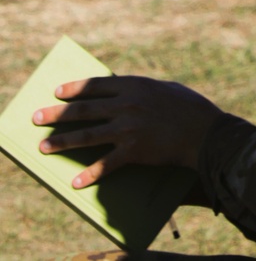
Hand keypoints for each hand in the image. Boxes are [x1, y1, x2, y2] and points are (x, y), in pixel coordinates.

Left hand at [33, 76, 221, 185]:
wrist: (205, 132)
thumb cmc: (188, 108)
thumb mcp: (164, 89)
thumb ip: (141, 91)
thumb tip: (122, 92)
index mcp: (135, 84)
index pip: (95, 85)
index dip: (74, 89)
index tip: (56, 92)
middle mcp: (127, 104)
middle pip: (84, 110)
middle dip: (57, 115)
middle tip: (37, 118)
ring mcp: (129, 127)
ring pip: (87, 136)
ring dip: (63, 142)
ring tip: (44, 147)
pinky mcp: (135, 150)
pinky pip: (106, 164)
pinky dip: (90, 175)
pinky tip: (75, 183)